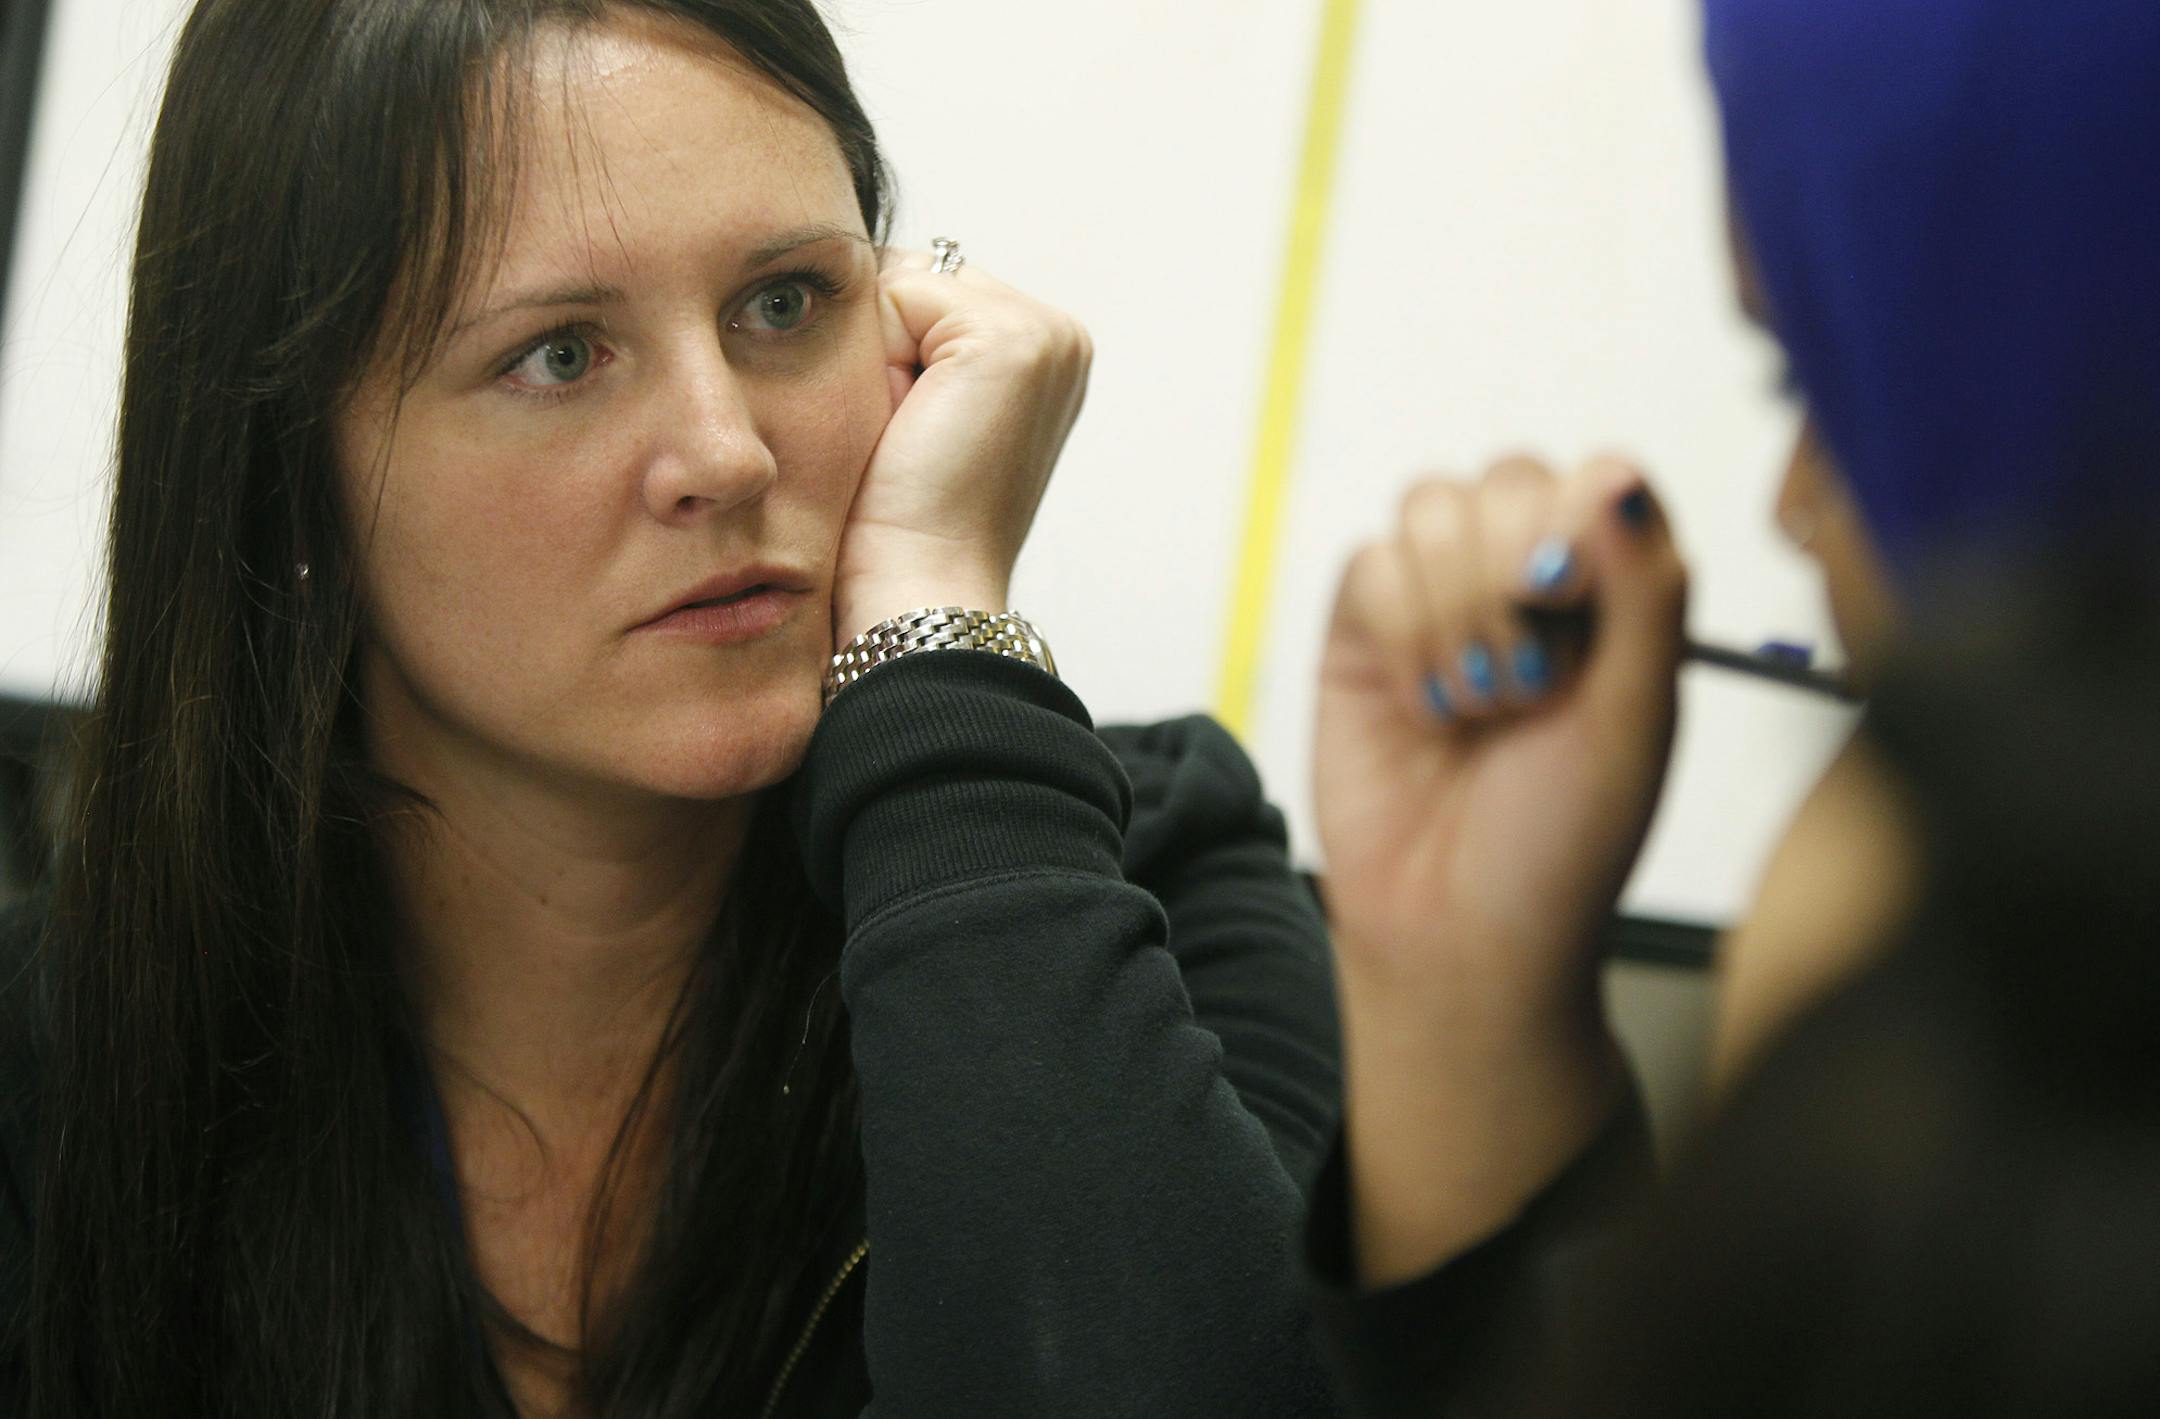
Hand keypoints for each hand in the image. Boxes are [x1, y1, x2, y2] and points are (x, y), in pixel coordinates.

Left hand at [831, 251, 1091, 643]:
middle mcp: (1061, 335)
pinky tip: (905, 423)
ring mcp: (1045, 333)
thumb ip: (917, 337)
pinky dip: (879, 359)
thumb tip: (861, 271)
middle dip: (882, 347)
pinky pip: (896, 295)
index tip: (910, 437)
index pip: (926, 292)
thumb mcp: (917, 409)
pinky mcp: (1008, 339)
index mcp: (1047, 354)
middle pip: (913, 277)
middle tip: (905, 439)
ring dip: (878, 353)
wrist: (921, 588)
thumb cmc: (901, 523)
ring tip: (905, 432)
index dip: (886, 355)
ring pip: (903, 282)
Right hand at [1313, 455, 1686, 1284]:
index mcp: (1616, 595)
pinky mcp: (1362, 632)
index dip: (1579, 524)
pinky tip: (1424, 709)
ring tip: (1478, 706)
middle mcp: (1529, 583)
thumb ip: (1643, 591)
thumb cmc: (1562, 848)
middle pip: (1510, 479)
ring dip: (1455, 612)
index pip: (1600, 479)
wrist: (1459, 936)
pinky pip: (1368, 563)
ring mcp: (1440, 601)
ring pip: (1430, 507)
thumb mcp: (1637, 723)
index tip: (1573, 604)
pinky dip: (1401, 636)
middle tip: (1527, 685)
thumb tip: (1614, 477)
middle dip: (1512, 580)